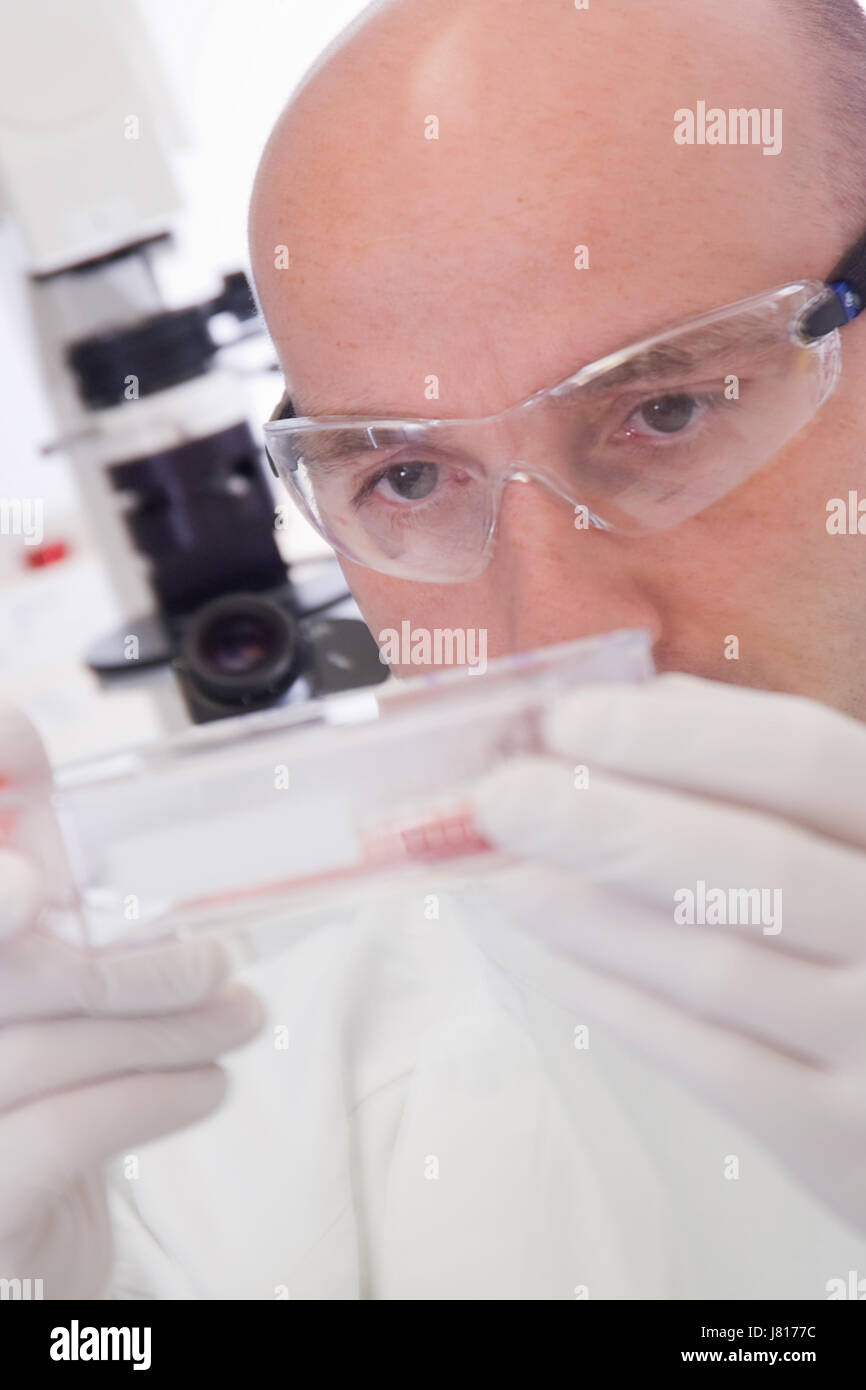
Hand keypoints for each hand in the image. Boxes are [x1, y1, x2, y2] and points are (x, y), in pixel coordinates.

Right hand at [0, 704, 264, 1297]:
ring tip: (240, 1015)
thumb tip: (71, 813)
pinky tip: (208, 1087)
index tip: (25, 736)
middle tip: (218, 961)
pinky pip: (72, 1125)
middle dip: (129, 952)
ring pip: (52, 1038)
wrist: (15, 1276)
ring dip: (172, 1023)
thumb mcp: (33, 1020)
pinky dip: (159, 1096)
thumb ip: (46, 933)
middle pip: (15, 958)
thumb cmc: (27, 1125)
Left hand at [470, 674, 865, 1235]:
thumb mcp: (853, 838)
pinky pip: (708, 1062)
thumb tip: (645, 703)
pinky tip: (547, 960)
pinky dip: (617, 1003)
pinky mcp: (835, 1136)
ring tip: (503, 876)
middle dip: (609, 823)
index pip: (804, 761)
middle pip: (754, 863)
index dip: (682, 735)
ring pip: (717, 966)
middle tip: (498, 798)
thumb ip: (771, 773)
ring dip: (591, 914)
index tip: (568, 719)